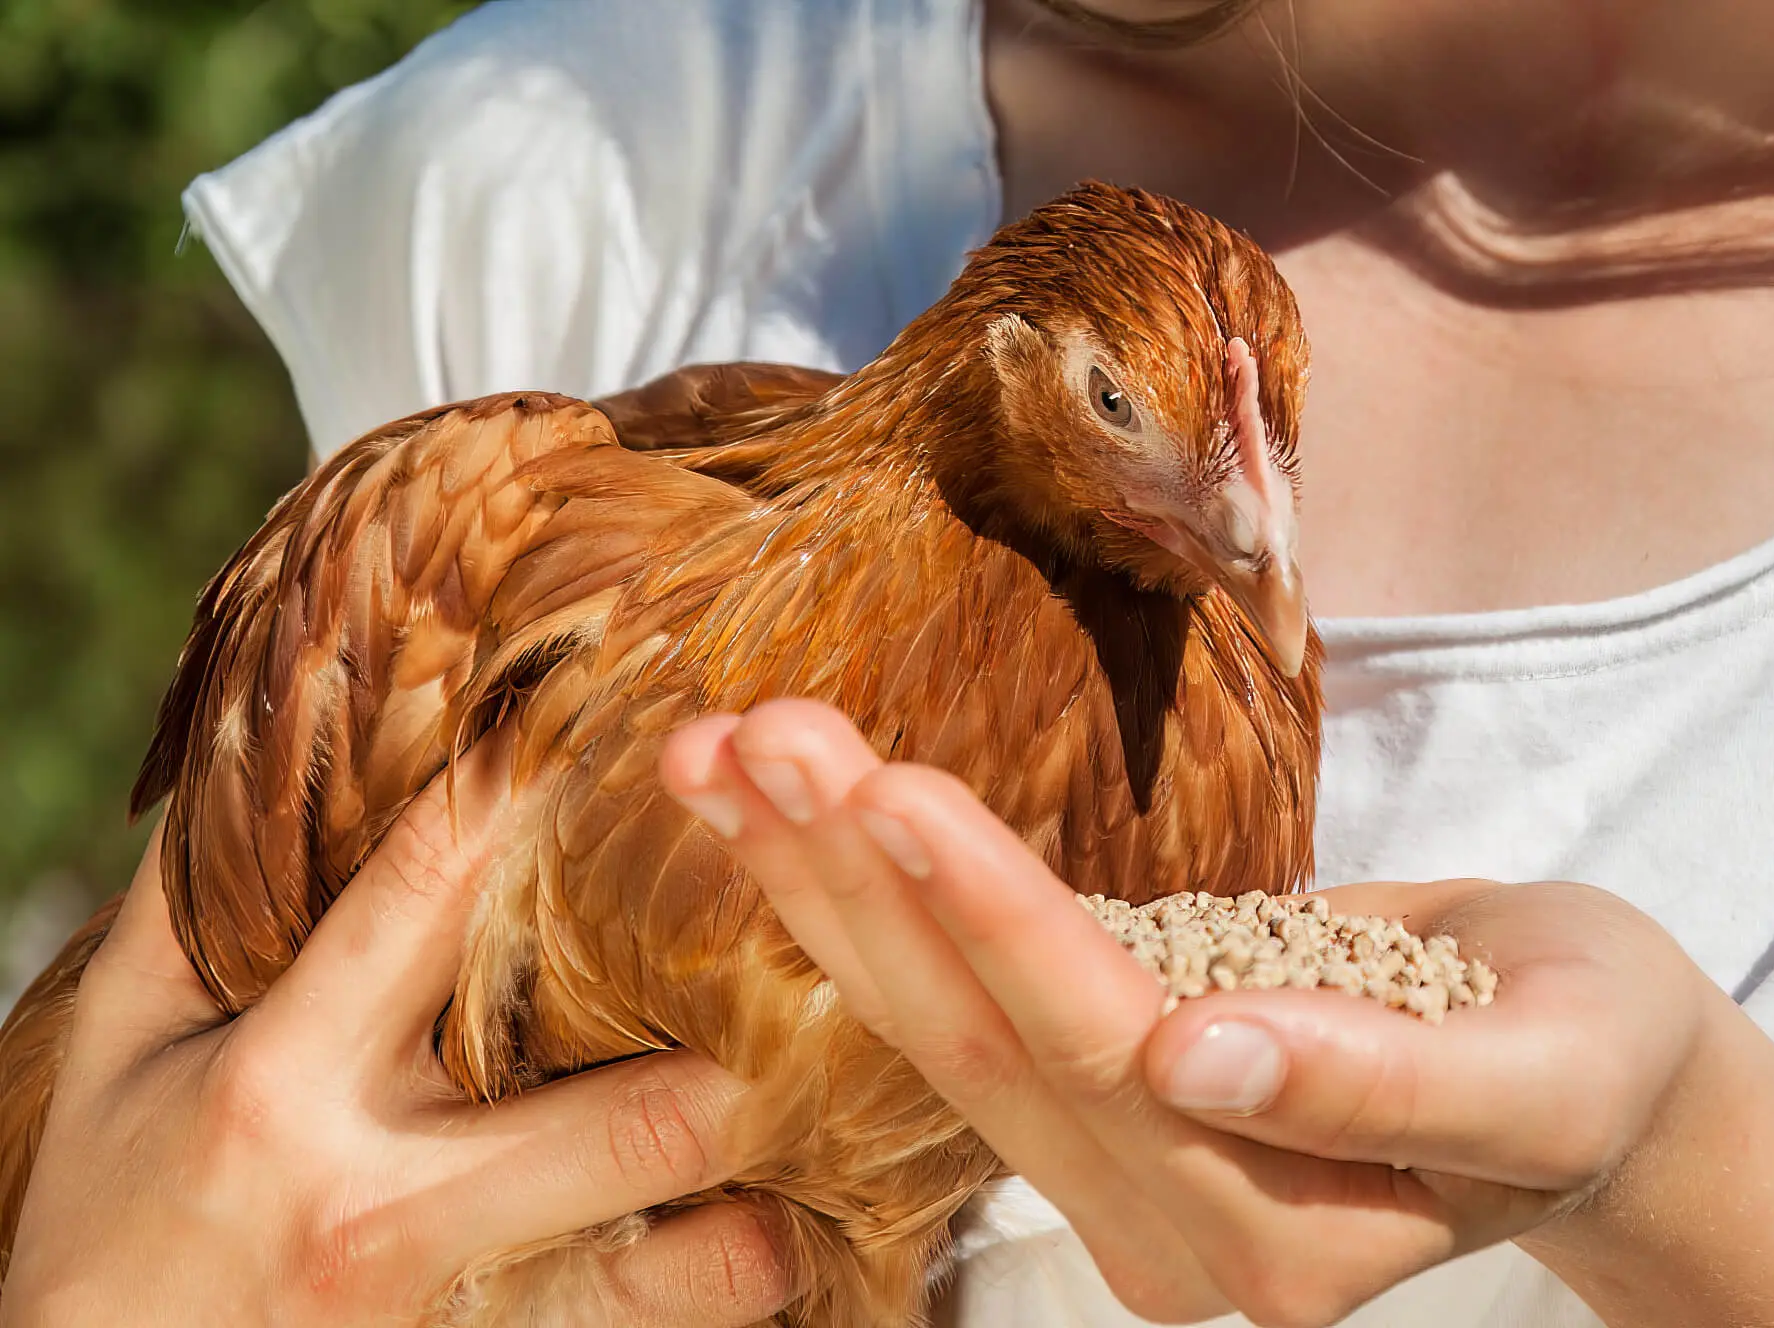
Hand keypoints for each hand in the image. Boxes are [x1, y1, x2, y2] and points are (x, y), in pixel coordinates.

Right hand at [0, 738, 792, 1327]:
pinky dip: (733, 1269)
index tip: (625, 709)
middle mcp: (395, 1203)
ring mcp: (466, 1309)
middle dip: (752, 1033)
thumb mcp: (119, 1049)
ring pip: (685, 1267)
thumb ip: (195, 909)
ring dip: (775, 1185)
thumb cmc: (108, 1218)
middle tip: (818, 932)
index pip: (435, 899)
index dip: (537, 791)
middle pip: (637, 1115)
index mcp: (287, 1083)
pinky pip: (655, 1327)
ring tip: (837, 1090)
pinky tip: (780, 1210)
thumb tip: (275, 750)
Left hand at [659, 699, 1773, 1327]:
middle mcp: (1164, 1233)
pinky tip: (789, 811)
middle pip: (978, 1042)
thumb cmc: (1593, 1048)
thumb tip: (1201, 1060)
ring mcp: (1116, 1179)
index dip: (992, 921)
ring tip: (726, 753)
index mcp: (1271, 1239)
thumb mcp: (1542, 1062)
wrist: (1590, 1069)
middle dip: (859, 884)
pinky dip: (869, 899)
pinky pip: (959, 1000)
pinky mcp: (1093, 1105)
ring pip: (937, 1024)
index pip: (1099, 1054)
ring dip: (825, 883)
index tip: (889, 788)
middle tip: (754, 738)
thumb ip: (1382, 1081)